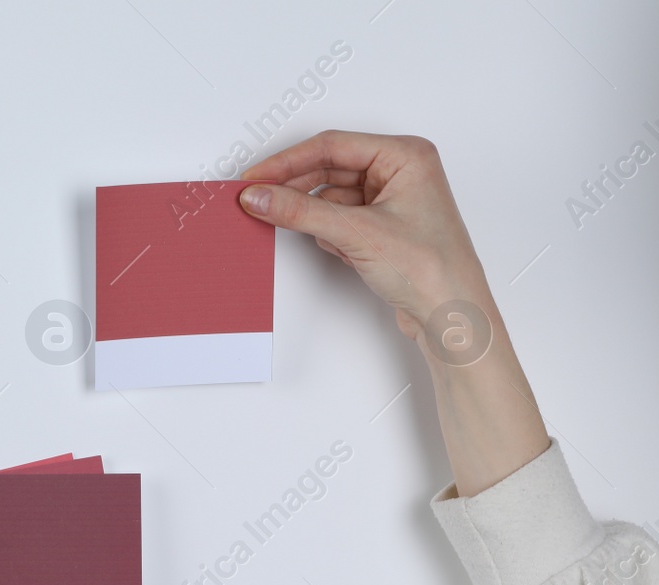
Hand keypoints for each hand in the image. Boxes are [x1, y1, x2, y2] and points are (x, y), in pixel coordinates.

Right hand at [238, 130, 548, 495]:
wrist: (451, 316)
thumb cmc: (433, 270)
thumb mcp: (357, 234)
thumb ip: (301, 211)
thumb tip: (261, 196)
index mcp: (406, 156)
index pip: (333, 146)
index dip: (287, 161)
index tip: (254, 177)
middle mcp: (400, 173)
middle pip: (329, 167)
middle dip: (293, 185)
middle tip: (256, 197)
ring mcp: (390, 201)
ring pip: (330, 194)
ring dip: (307, 209)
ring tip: (279, 220)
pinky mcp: (381, 228)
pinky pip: (337, 217)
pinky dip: (322, 229)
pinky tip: (320, 242)